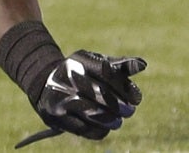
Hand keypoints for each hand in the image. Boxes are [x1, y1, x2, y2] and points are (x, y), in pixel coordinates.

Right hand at [30, 50, 145, 140]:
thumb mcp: (98, 65)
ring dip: (109, 119)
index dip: (125, 88)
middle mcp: (67, 76)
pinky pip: (82, 128)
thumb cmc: (81, 74)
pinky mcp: (55, 116)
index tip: (137, 99)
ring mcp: (59, 96)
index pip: (107, 73)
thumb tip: (142, 64)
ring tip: (118, 122)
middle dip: (118, 105)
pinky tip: (105, 127)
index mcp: (80, 60)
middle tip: (129, 111)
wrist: (46, 84)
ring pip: (91, 112)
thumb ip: (120, 66)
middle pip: (99, 93)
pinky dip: (97, 129)